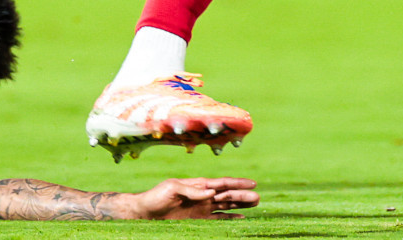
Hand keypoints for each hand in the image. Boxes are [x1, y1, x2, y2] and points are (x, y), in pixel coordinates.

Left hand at [125, 178, 259, 219]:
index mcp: (198, 185)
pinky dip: (230, 218)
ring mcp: (202, 208)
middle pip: (228, 195)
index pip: (222, 183)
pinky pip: (218, 219)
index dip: (237, 183)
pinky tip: (241, 218)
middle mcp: (203, 196)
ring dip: (240, 205)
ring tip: (255, 204)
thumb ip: (191, 190)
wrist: (145, 212)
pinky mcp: (198, 220)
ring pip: (226, 206)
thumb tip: (211, 191)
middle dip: (243, 195)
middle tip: (258, 197)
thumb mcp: (172, 188)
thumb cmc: (156, 197)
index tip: (252, 184)